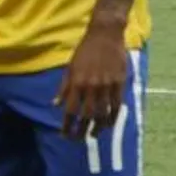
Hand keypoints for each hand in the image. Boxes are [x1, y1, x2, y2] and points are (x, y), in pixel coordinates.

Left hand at [56, 21, 129, 139]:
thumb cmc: (84, 51)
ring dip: (98, 127)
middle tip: (77, 140)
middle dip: (81, 130)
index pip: (70, 111)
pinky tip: (109, 124)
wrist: (105, 35)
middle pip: (86, 116)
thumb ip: (63, 88)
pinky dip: (113, 117)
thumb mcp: (69, 68)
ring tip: (93, 135)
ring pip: (103, 113)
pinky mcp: (120, 83)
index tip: (64, 135)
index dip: (67, 125)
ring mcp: (106, 85)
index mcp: (76, 83)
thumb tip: (55, 105)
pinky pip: (117, 105)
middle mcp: (91, 87)